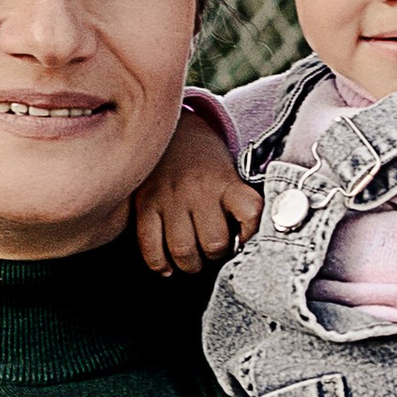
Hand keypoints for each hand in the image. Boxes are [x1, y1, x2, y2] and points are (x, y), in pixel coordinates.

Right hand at [134, 107, 263, 274]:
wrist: (172, 130)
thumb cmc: (205, 162)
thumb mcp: (230, 174)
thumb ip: (238, 205)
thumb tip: (244, 243)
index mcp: (225, 182)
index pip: (251, 213)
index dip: (252, 234)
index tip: (245, 240)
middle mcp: (198, 190)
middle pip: (214, 243)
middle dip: (216, 255)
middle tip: (212, 250)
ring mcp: (169, 198)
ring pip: (183, 250)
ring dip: (190, 264)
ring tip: (192, 259)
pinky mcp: (145, 205)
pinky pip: (150, 246)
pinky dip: (159, 263)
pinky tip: (166, 265)